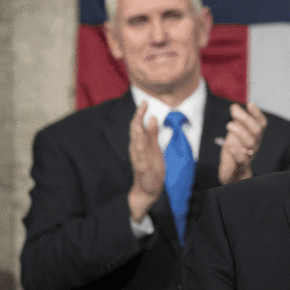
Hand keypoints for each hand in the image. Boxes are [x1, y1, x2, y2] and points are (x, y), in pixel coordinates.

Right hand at [128, 102, 163, 221]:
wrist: (147, 188)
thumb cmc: (151, 166)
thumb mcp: (154, 147)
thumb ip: (153, 133)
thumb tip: (153, 117)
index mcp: (140, 143)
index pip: (138, 125)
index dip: (140, 113)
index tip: (145, 101)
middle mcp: (136, 149)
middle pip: (135, 131)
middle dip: (138, 118)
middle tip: (143, 105)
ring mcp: (138, 159)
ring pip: (136, 144)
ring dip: (137, 133)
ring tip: (139, 122)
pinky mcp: (142, 170)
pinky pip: (139, 160)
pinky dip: (139, 153)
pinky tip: (140, 146)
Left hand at [218, 102, 266, 184]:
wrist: (233, 176)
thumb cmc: (234, 153)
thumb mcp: (235, 135)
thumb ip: (237, 122)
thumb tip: (235, 107)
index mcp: (255, 137)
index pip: (261, 124)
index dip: (257, 114)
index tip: (250, 104)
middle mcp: (254, 146)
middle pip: (256, 131)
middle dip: (246, 119)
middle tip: (233, 112)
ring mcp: (248, 156)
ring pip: (250, 142)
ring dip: (239, 131)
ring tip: (228, 125)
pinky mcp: (239, 166)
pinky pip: (241, 158)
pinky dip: (235, 149)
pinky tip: (228, 142)